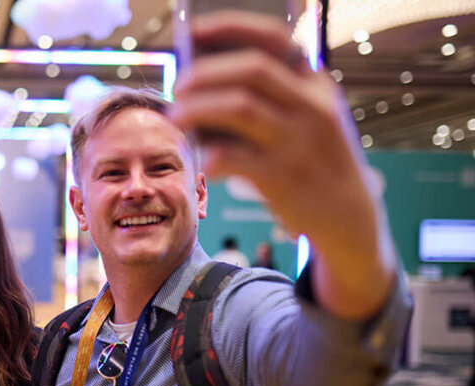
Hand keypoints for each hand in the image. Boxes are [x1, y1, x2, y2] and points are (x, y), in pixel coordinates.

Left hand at [169, 11, 395, 318]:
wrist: (348, 217)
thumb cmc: (313, 160)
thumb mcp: (307, 119)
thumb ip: (269, 98)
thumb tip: (201, 81)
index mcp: (316, 83)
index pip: (274, 39)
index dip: (230, 28)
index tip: (192, 30)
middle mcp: (312, 106)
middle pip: (251, 70)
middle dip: (205, 73)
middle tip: (177, 86)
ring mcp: (299, 141)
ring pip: (239, 107)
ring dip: (198, 108)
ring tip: (176, 117)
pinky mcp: (284, 177)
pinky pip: (236, 157)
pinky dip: (212, 155)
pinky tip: (204, 160)